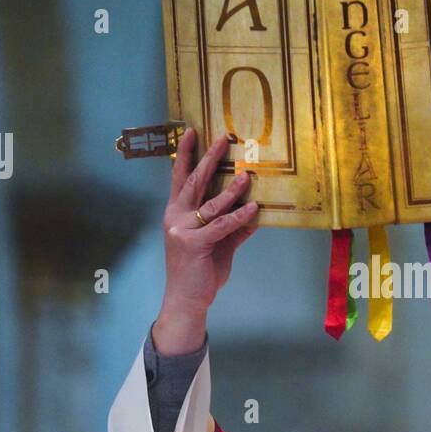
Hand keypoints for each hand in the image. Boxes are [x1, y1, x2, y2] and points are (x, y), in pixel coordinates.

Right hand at [153, 129, 259, 353]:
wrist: (186, 299)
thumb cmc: (200, 271)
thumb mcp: (218, 244)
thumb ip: (233, 227)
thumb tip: (254, 212)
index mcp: (178, 212)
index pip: (180, 177)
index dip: (187, 154)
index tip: (193, 132)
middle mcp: (176, 216)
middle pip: (194, 181)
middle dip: (210, 158)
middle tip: (224, 138)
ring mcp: (183, 229)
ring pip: (211, 202)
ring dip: (232, 188)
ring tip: (248, 175)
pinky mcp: (194, 244)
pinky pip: (222, 225)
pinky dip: (239, 216)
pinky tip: (254, 208)